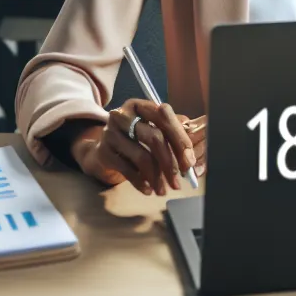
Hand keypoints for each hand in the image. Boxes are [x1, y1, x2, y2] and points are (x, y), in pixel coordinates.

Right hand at [74, 100, 198, 195]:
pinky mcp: (104, 152)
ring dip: (156, 177)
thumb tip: (192, 147)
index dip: (180, 139)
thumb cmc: (135, 139)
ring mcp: (111, 133)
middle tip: (179, 181)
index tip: (190, 160)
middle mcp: (123, 115)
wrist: (103, 150)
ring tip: (163, 190)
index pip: (164, 116)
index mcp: (140, 105)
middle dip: (170, 163)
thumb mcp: (153, 129)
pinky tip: (149, 190)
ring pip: (142, 156)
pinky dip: (140, 182)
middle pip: (154, 137)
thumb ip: (173, 132)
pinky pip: (127, 169)